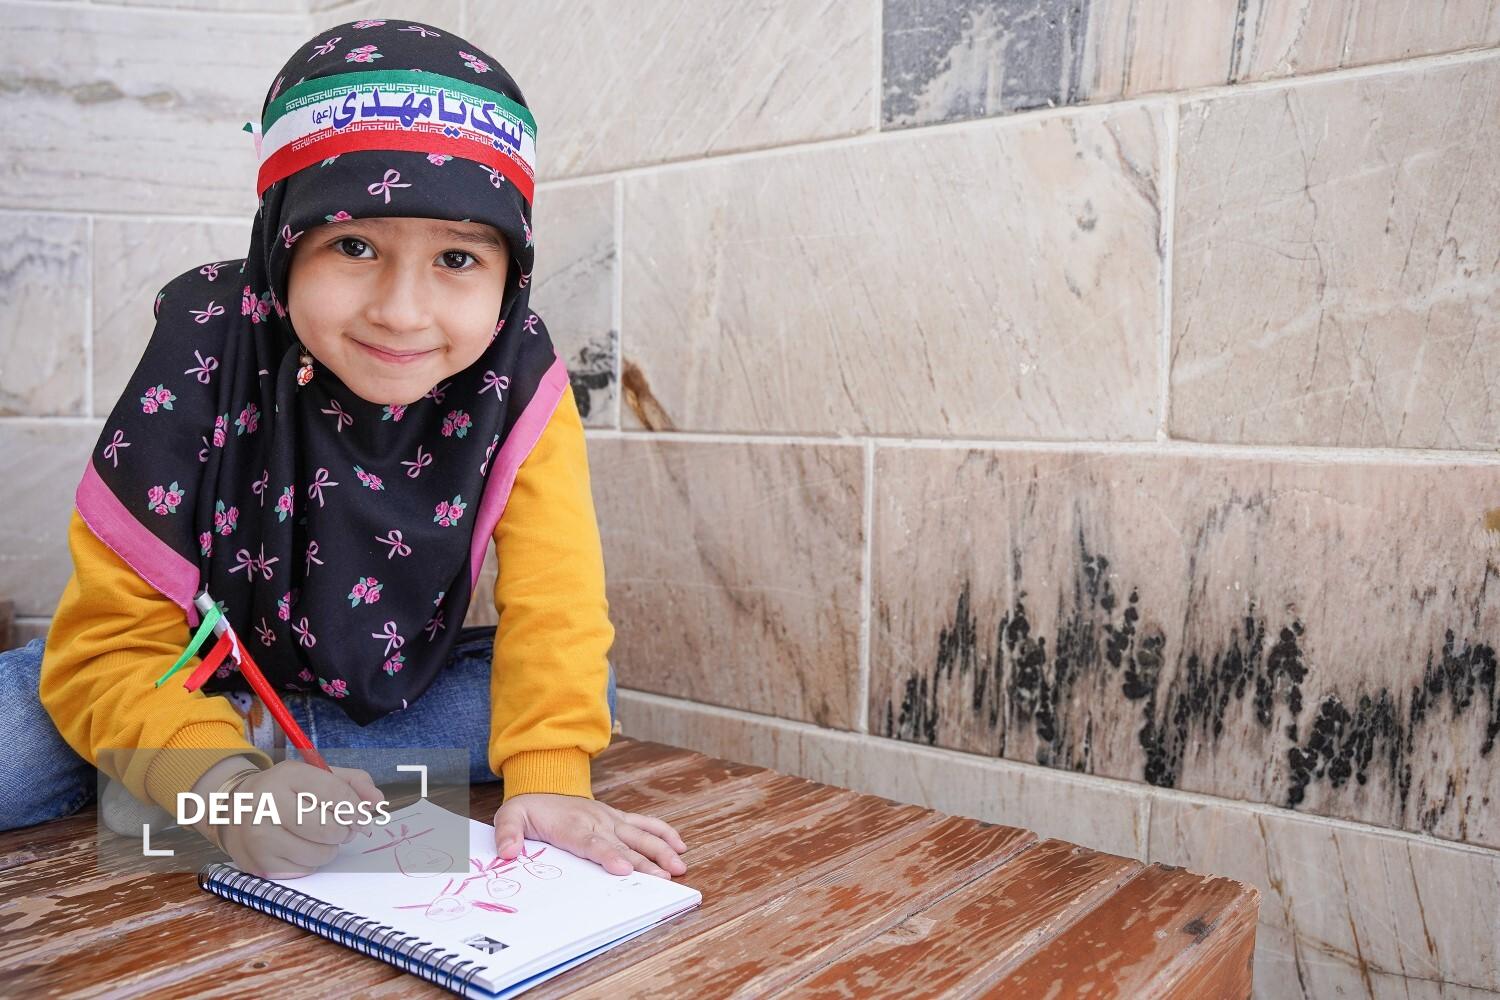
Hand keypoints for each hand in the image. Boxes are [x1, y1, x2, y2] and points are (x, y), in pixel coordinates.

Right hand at [196, 758, 383, 877]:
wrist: (235, 809)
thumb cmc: (286, 791)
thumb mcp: (318, 775)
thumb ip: (354, 783)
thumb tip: (377, 802)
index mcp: (287, 776)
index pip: (336, 795)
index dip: (357, 809)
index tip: (361, 815)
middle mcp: (267, 805)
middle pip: (330, 829)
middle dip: (345, 830)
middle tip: (342, 827)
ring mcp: (260, 838)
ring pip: (320, 853)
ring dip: (330, 848)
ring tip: (319, 836)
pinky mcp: (259, 865)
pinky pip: (305, 870)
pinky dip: (311, 861)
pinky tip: (300, 847)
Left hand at [492, 793, 687, 879]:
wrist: (544, 782)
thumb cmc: (529, 807)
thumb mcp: (510, 817)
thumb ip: (508, 834)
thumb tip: (507, 852)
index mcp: (571, 826)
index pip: (592, 843)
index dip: (609, 855)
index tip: (624, 869)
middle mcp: (596, 821)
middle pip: (624, 844)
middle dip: (646, 861)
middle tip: (666, 876)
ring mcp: (610, 819)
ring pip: (640, 835)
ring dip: (661, 850)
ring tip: (679, 866)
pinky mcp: (618, 818)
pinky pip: (644, 824)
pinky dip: (663, 833)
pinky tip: (680, 846)